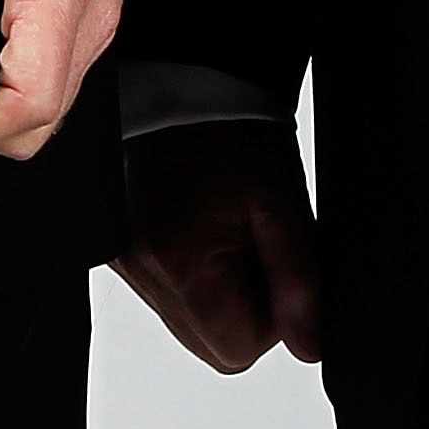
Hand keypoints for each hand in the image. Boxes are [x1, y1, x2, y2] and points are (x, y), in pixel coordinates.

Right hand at [118, 119, 324, 371]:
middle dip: (244, 304)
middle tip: (253, 240)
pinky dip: (193, 271)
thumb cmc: (229, 131)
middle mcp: (140, 272)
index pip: (240, 349)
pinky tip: (201, 224)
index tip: (272, 255)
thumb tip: (308, 344)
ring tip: (225, 225)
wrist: (182, 80)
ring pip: (191, 320)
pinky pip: (168, 292)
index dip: (272, 313)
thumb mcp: (281, 205)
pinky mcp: (120, 250)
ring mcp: (124, 263)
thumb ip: (298, 282)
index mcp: (179, 265)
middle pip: (212, 343)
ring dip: (218, 287)